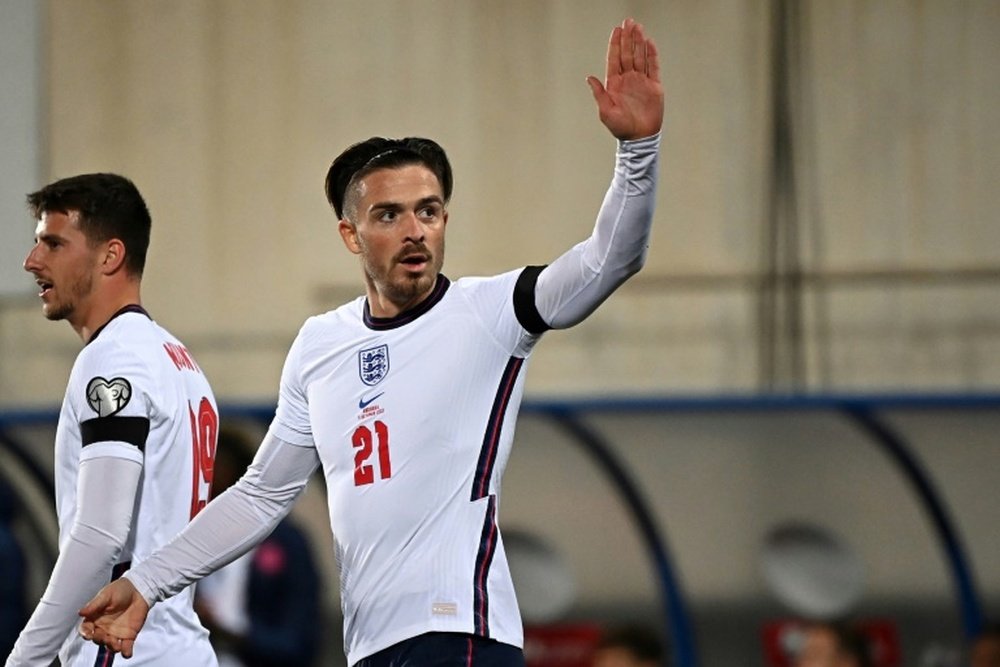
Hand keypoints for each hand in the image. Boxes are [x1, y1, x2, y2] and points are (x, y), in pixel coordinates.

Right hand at [78, 578, 149, 658]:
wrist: (139, 589)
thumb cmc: (119, 590)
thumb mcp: (106, 595)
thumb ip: (94, 605)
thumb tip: (81, 612)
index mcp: (95, 619)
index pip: (86, 630)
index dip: (85, 634)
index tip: (89, 634)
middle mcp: (103, 628)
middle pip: (98, 639)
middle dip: (100, 640)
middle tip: (106, 637)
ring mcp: (116, 633)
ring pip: (110, 646)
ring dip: (112, 647)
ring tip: (117, 645)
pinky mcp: (129, 635)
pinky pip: (126, 647)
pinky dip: (126, 652)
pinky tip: (127, 652)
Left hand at [587, 18, 663, 140]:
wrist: (639, 138)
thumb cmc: (620, 127)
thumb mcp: (605, 111)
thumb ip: (599, 93)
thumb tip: (589, 78)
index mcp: (614, 83)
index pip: (615, 59)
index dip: (616, 44)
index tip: (617, 30)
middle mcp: (628, 79)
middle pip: (628, 54)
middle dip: (628, 38)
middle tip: (629, 22)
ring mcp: (641, 81)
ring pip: (640, 56)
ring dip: (639, 42)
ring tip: (638, 28)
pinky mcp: (654, 86)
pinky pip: (653, 66)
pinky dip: (652, 54)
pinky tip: (650, 43)